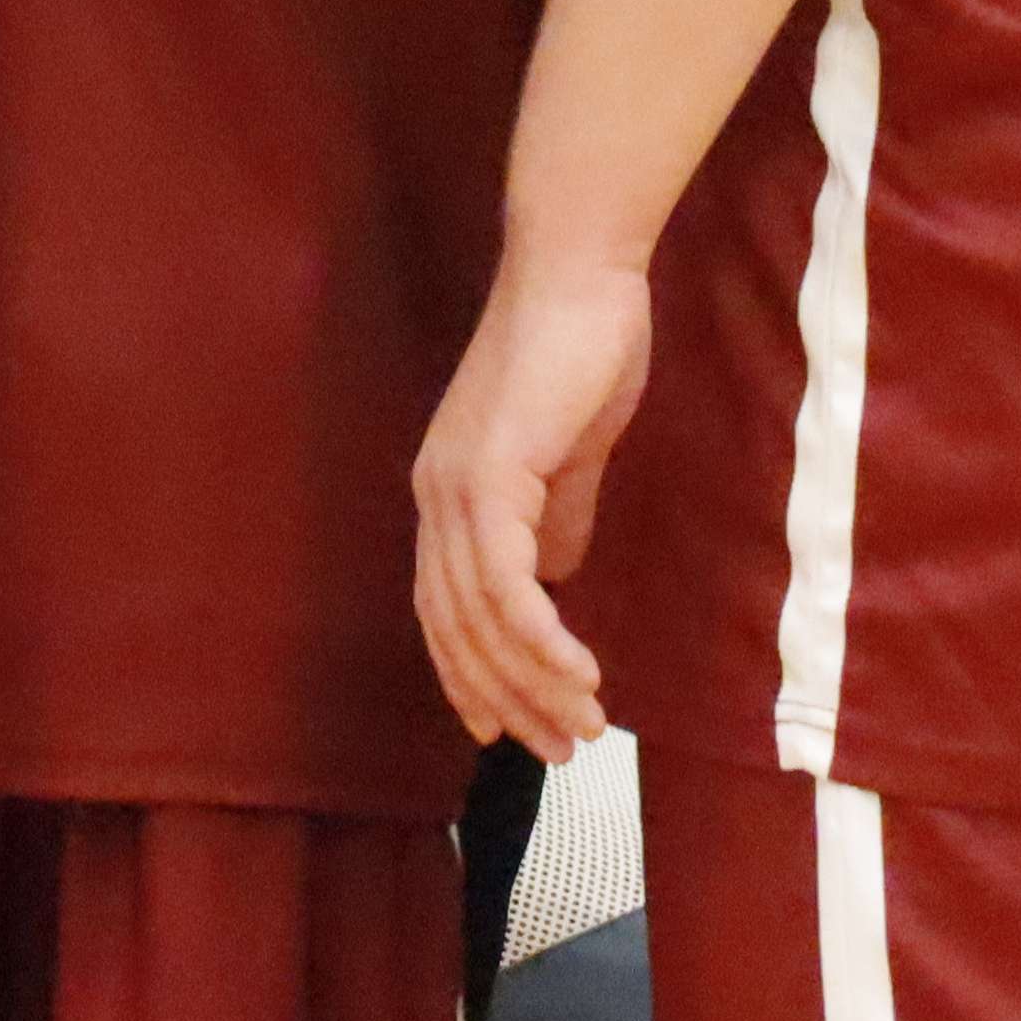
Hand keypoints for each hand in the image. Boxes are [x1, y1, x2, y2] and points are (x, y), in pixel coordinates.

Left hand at [411, 252, 650, 764]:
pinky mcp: (489, 477)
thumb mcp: (570, 451)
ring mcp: (455, 489)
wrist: (583, 271)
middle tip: (563, 749)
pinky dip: (539, 639)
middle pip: (455, 631)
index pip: (446, 611)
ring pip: (479, 621)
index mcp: (449, 494)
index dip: (474, 676)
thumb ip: (558, 514)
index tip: (513, 728)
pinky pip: (504, 585)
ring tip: (584, 726)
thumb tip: (557, 577)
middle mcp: (436, 499)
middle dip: (509, 700)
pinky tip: (578, 672)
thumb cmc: (583, 346)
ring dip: (533, 684)